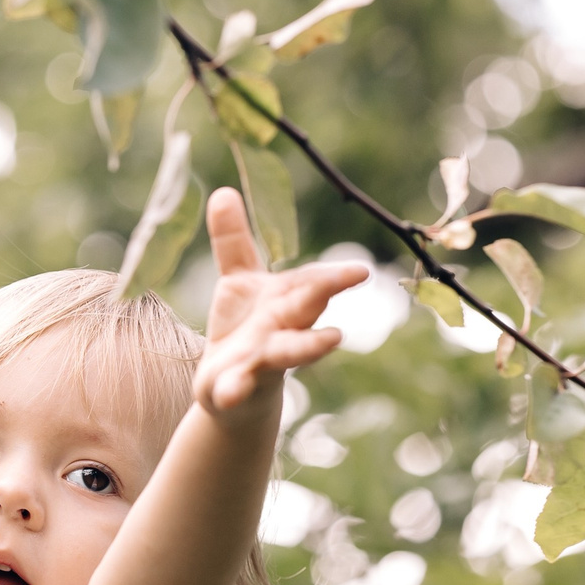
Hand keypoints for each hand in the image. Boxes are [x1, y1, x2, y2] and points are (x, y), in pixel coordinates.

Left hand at [191, 187, 366, 428]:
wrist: (230, 391)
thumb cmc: (245, 329)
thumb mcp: (238, 282)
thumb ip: (233, 241)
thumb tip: (223, 192)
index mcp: (287, 300)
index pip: (313, 283)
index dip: (334, 276)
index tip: (361, 270)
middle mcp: (283, 329)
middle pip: (307, 309)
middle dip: (326, 292)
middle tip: (354, 276)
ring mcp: (262, 359)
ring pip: (287, 352)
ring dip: (307, 345)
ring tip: (331, 339)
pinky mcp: (235, 386)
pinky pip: (237, 389)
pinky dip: (234, 390)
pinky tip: (227, 392)